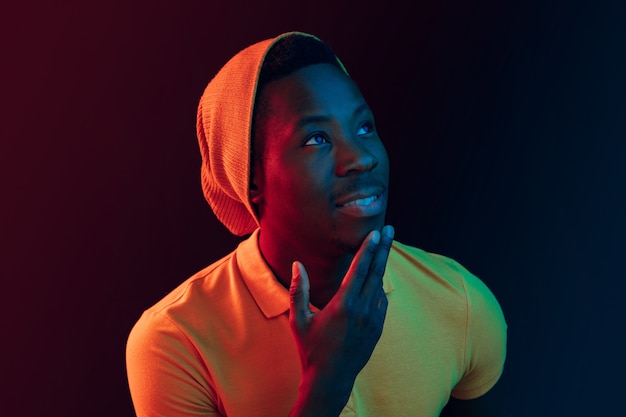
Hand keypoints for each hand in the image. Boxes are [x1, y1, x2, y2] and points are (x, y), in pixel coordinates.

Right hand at [288, 225, 394, 414]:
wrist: (331, 379)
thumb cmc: (311, 348)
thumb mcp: (299, 319)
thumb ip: (298, 290)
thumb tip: (297, 264)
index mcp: (343, 304)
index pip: (359, 269)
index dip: (368, 249)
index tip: (377, 233)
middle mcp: (362, 310)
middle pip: (376, 271)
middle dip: (384, 248)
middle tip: (391, 229)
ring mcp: (373, 320)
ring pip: (379, 285)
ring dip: (380, 266)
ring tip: (382, 249)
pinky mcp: (377, 328)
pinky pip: (381, 301)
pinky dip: (378, 287)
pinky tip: (375, 280)